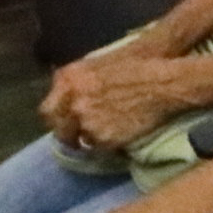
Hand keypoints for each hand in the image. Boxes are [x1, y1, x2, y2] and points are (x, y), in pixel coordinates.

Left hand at [45, 40, 205, 155]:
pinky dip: (106, 144)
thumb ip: (76, 81)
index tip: (66, 122)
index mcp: (68, 79)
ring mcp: (85, 121)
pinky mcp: (101, 138)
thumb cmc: (139, 68)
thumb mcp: (99, 64)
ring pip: (77, 140)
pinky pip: (97, 147)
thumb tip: (65, 97)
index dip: (58, 118)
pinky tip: (120, 133)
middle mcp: (71, 101)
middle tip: (79, 135)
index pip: (48, 109)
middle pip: (57, 128)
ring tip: (106, 132)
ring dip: (88, 138)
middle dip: (66, 132)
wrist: (165, 84)